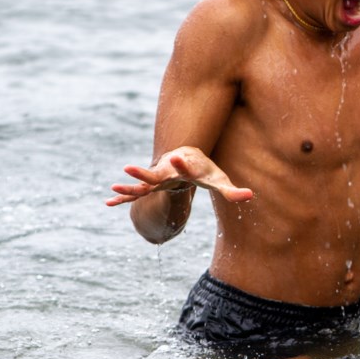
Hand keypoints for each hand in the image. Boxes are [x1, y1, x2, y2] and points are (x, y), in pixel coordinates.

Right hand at [105, 146, 253, 205]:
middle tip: (128, 168)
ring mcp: (158, 180)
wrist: (187, 158)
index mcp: (185, 169)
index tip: (176, 156)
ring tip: (114, 185)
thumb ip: (233, 190)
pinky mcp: (152, 186)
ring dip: (130, 185)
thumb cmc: (205, 171)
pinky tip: (108, 202)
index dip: (182, 163)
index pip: (184, 166)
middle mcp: (168, 173)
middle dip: (144, 172)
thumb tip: (250, 196)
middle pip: (155, 174)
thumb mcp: (220, 181)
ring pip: (142, 184)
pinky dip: (123, 198)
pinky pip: (135, 194)